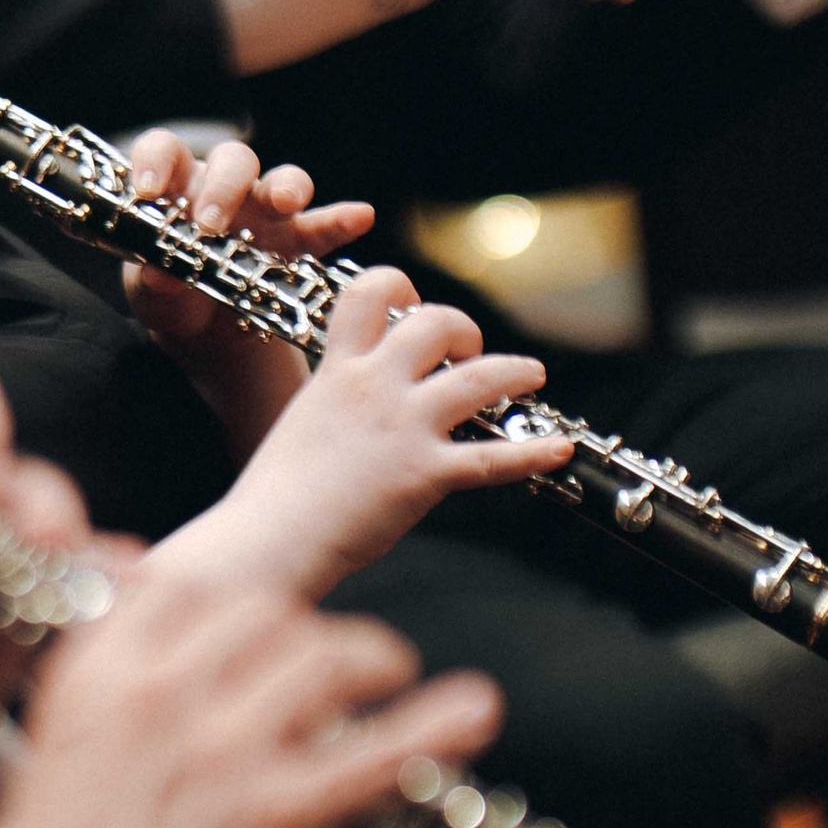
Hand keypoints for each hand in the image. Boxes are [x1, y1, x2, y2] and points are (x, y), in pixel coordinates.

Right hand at [0, 571, 503, 827]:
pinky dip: (436, 725)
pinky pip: (376, 751)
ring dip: (374, 664)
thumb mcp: (66, 754)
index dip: (241, 609)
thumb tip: (197, 676)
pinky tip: (471, 713)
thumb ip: (128, 701)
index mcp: (99, 673)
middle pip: (270, 613)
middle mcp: (161, 693)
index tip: (261, 632)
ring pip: (329, 657)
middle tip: (336, 667)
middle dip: (311, 635)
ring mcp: (222, 749)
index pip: (193, 588)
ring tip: (393, 683)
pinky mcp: (275, 813)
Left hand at [120, 130, 366, 460]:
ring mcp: (266, 212)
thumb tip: (158, 275)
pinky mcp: (298, 242)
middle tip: (210, 224)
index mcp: (179, 185)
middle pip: (233, 160)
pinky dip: (341, 219)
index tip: (148, 191)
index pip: (166, 152)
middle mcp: (226, 188)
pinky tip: (360, 216)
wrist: (203, 333)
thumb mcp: (152, 292)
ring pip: (283, 180)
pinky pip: (323, 226)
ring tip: (287, 203)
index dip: (156, 162)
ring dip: (287, 187)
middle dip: (223, 187)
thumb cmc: (169, 293)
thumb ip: (152, 281)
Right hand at [160, 273, 570, 599]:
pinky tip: (558, 449)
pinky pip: (493, 458)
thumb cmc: (274, 497)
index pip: (369, 293)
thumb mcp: (299, 426)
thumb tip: (350, 408)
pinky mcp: (425, 473)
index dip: (398, 287)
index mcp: (336, 371)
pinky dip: (533, 453)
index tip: (411, 304)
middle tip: (469, 351)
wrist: (269, 540)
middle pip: (435, 324)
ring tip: (533, 374)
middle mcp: (374, 387)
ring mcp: (403, 427)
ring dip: (515, 370)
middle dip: (462, 329)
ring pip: (480, 378)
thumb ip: (333, 405)